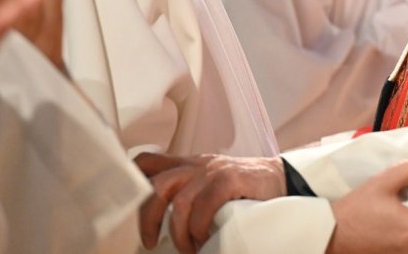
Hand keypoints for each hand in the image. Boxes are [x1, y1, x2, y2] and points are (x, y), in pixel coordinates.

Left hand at [136, 152, 284, 252]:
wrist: (284, 179)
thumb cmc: (245, 189)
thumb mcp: (210, 184)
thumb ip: (188, 191)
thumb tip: (160, 219)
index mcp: (188, 165)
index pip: (148, 162)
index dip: (129, 180)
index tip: (123, 208)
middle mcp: (197, 165)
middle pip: (155, 187)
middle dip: (147, 220)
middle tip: (151, 242)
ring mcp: (213, 171)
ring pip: (178, 202)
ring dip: (180, 232)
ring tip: (189, 247)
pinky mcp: (230, 179)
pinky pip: (203, 205)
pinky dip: (199, 227)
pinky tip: (204, 237)